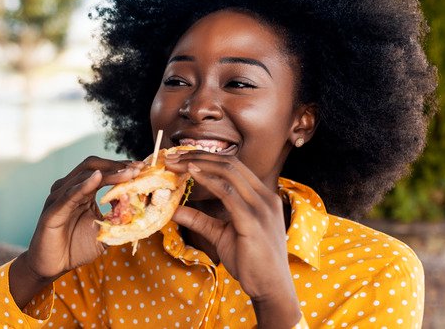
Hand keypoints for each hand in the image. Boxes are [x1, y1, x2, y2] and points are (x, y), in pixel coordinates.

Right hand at [10, 156, 142, 306]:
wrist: (52, 266)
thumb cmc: (76, 247)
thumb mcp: (104, 231)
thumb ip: (118, 218)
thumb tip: (137, 205)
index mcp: (81, 191)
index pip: (102, 170)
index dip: (122, 167)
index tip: (142, 167)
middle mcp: (69, 189)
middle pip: (93, 166)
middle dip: (117, 166)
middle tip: (138, 168)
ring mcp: (59, 197)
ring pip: (84, 176)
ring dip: (108, 174)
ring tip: (127, 174)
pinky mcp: (53, 211)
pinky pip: (69, 195)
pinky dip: (84, 185)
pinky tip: (97, 179)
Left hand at [164, 151, 300, 325]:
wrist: (271, 289)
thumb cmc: (252, 262)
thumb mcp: (221, 235)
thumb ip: (201, 220)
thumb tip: (175, 210)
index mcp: (263, 197)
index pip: (234, 166)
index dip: (207, 158)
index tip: (182, 158)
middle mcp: (265, 197)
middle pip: (231, 164)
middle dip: (199, 156)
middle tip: (173, 157)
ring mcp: (261, 208)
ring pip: (229, 172)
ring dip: (200, 164)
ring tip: (177, 163)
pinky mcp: (253, 222)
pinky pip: (229, 194)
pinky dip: (209, 181)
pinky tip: (192, 175)